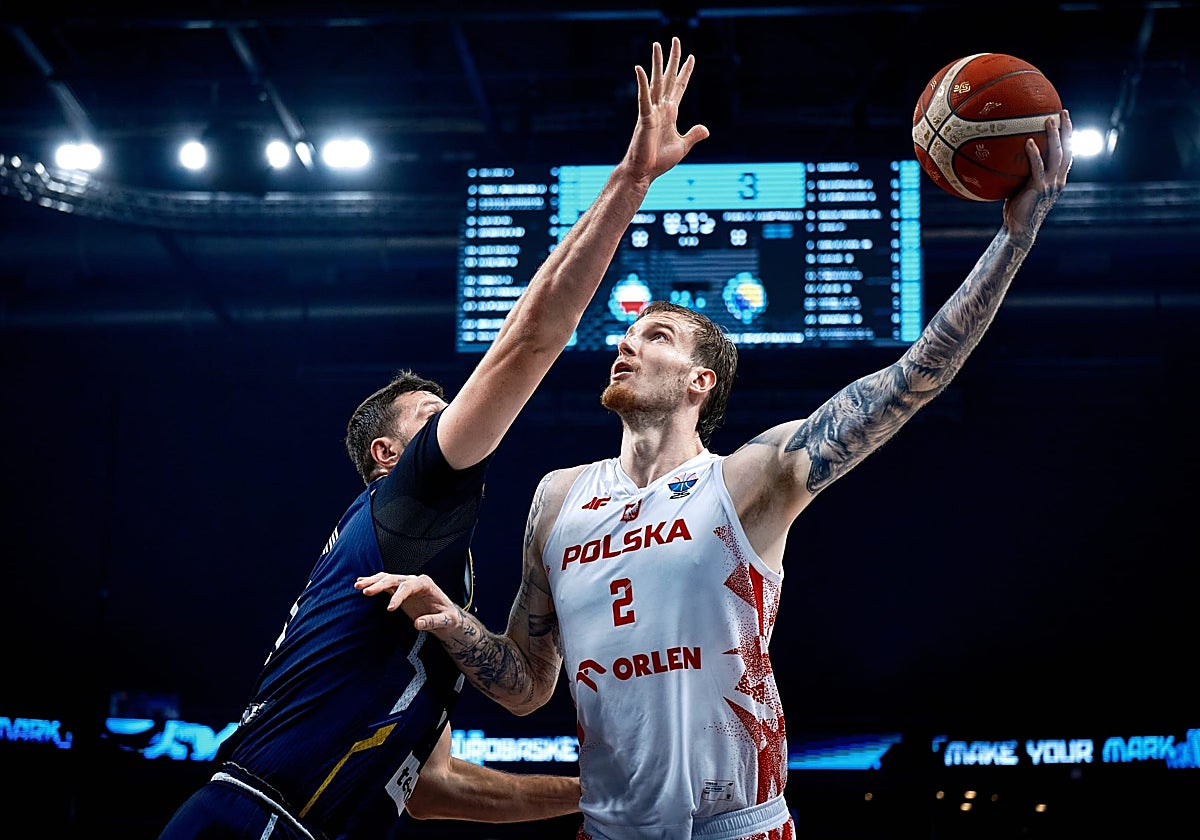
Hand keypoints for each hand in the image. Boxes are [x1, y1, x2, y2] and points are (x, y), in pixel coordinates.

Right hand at [355, 572, 462, 632]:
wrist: (448, 617)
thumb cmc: (449, 618)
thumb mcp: (447, 621)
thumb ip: (434, 622)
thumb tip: (418, 624)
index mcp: (426, 584)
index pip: (409, 586)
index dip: (398, 596)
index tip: (389, 609)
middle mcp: (415, 581)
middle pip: (394, 579)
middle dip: (379, 584)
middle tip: (365, 591)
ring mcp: (407, 585)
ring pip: (387, 579)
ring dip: (372, 581)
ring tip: (358, 585)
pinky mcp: (400, 591)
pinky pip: (385, 585)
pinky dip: (373, 583)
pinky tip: (361, 583)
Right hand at [622, 36, 709, 183]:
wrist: (643, 173)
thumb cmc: (658, 161)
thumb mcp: (682, 146)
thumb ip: (693, 135)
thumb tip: (706, 129)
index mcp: (670, 114)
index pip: (679, 87)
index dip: (685, 72)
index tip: (691, 58)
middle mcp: (661, 108)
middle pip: (667, 78)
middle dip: (672, 59)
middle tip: (675, 40)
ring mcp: (651, 112)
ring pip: (655, 82)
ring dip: (656, 63)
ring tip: (657, 45)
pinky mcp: (644, 119)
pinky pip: (643, 98)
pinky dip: (642, 84)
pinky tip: (640, 69)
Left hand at [1004, 108, 1072, 248]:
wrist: (1019, 229)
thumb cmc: (1017, 209)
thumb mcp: (1021, 188)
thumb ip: (1021, 173)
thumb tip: (1006, 157)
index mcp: (1057, 179)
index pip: (1067, 154)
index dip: (1068, 137)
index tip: (1065, 120)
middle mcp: (1058, 180)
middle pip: (1067, 149)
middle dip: (1067, 129)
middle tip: (1062, 112)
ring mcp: (1050, 184)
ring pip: (1057, 155)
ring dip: (1054, 136)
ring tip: (1048, 119)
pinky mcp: (1039, 188)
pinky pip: (1037, 167)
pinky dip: (1034, 154)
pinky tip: (1028, 141)